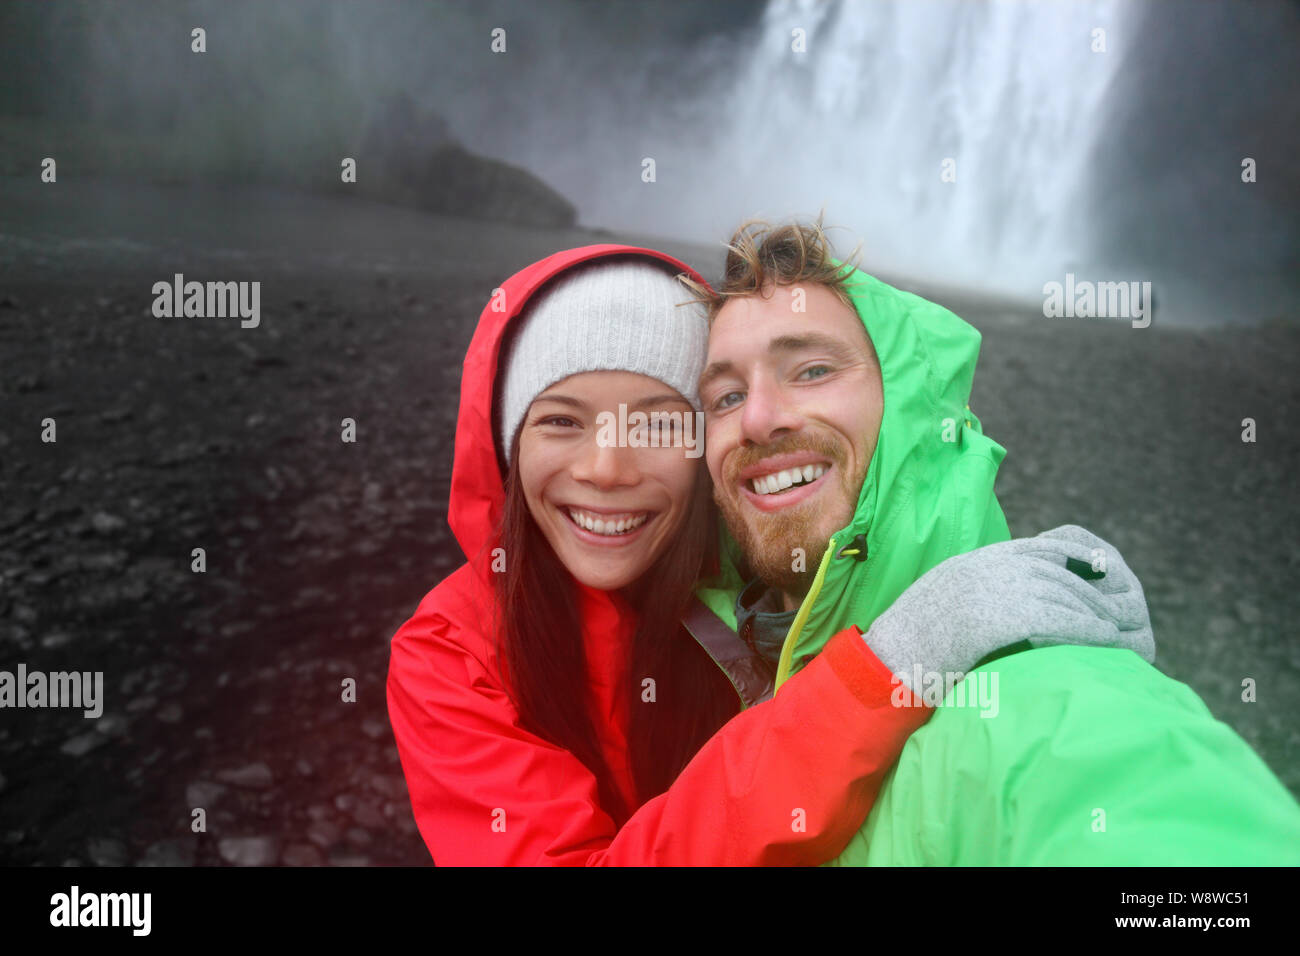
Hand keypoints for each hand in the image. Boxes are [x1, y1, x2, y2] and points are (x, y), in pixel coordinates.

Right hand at [863, 524, 1154, 691]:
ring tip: (1116, 630)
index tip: (1094, 575)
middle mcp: (989, 568)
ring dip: (1095, 613)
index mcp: (976, 562)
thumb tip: (996, 606)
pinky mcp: (1005, 616)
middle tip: (1115, 612)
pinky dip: (1087, 629)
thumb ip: (972, 593)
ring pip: (1064, 594)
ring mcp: (996, 589)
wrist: (888, 657)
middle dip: (1090, 593)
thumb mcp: (942, 602)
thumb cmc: (909, 644)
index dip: (1071, 562)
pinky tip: (1103, 641)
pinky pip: (1059, 618)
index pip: (1038, 549)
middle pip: (1058, 572)